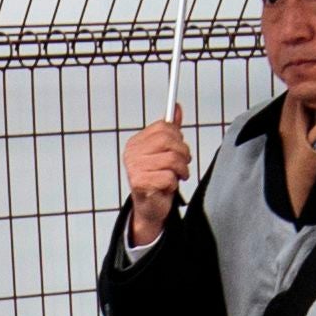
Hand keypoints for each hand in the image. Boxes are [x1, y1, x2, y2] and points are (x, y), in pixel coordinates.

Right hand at [121, 117, 190, 246]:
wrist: (150, 208)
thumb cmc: (157, 179)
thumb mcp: (165, 151)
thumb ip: (171, 130)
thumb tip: (177, 108)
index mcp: (136, 142)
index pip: (164, 127)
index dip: (178, 138)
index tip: (178, 148)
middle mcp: (132, 153)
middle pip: (169, 141)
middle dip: (182, 154)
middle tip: (182, 164)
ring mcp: (134, 168)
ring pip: (172, 159)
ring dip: (181, 170)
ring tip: (176, 176)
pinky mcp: (140, 183)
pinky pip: (169, 177)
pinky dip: (174, 183)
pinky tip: (168, 187)